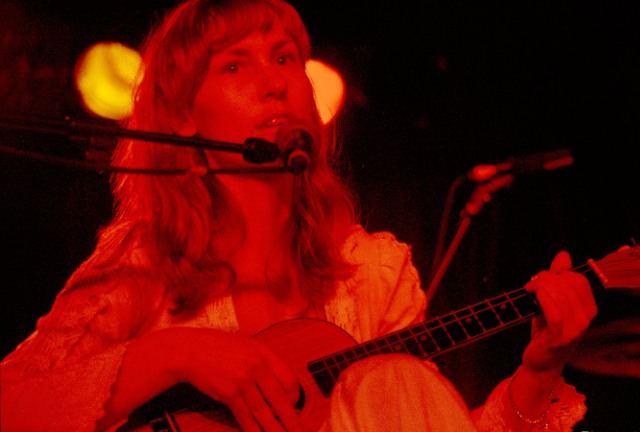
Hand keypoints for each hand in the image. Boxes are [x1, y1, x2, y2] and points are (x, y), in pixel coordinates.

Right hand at [174, 328, 301, 431]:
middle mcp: (256, 366)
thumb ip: (264, 363)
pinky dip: (252, 429)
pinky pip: (244, 416)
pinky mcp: (228, 393)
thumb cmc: (219, 347)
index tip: (293, 408)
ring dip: (273, 429)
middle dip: (291, 420)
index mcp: (264, 353)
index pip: (290, 379)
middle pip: (280, 399)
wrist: (190, 350)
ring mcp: (242, 380)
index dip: (294, 397)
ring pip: (263, 412)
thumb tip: (279, 387)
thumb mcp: (247, 346)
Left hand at [521, 251, 597, 375]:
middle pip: (568, 284)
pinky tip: (532, 297)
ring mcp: (574, 329)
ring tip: (528, 290)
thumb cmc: (546, 330)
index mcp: (588, 308)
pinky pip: (554, 313)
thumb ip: (558, 279)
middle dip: (545, 278)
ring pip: (560, 296)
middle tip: (531, 285)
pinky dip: (542, 300)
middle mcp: (586, 318)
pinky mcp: (559, 338)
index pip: (579, 280)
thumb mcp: (553, 301)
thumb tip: (564, 255)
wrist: (541, 362)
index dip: (559, 273)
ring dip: (540, 287)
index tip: (542, 279)